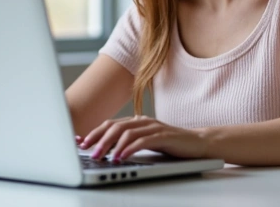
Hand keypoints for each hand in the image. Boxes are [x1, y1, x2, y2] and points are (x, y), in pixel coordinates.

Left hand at [77, 115, 208, 161]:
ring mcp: (154, 127)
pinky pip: (142, 141)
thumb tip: (105, 151)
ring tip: (103, 157)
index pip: (110, 124)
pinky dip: (129, 149)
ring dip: (112, 146)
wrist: (198, 144)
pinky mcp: (163, 136)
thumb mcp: (145, 143)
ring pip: (126, 133)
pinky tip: (121, 157)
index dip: (94, 133)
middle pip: (115, 127)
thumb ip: (128, 143)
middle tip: (88, 152)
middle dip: (99, 139)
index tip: (80, 143)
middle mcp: (143, 121)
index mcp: (137, 121)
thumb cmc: (171, 145)